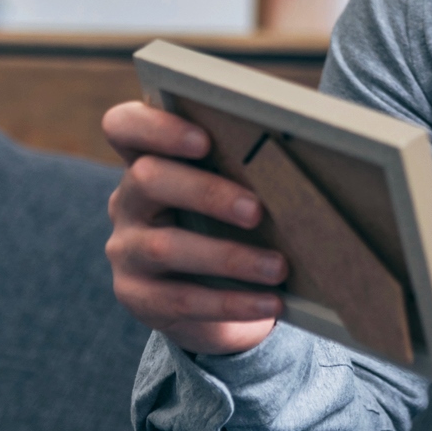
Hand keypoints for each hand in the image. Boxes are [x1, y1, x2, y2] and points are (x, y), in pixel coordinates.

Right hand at [102, 100, 287, 355]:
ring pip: (166, 246)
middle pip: (147, 178)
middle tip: (257, 210)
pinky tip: (271, 302)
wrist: (215, 305)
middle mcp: (128, 200)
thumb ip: (246, 169)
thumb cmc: (233, 228)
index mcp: (148, 159)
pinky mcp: (139, 297)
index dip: (156, 126)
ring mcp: (127, 250)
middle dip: (206, 192)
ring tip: (279, 266)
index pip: (124, 125)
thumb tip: (308, 155)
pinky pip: (182, 299)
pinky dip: (233, 301)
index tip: (204, 138)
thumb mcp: (233, 194)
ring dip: (230, 256)